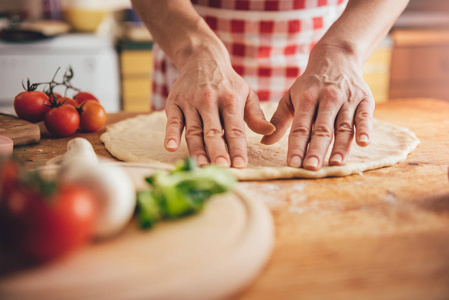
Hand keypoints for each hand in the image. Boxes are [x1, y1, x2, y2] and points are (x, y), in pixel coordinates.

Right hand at [163, 45, 274, 167]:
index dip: (237, 148)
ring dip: (197, 149)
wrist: (202, 58)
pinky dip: (171, 134)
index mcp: (230, 100)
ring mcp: (190, 102)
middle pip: (213, 131)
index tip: (240, 165)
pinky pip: (173, 121)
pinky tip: (170, 148)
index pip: (235, 129)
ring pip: (194, 130)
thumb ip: (256, 115)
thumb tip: (271, 132)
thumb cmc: (227, 83)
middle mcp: (209, 101)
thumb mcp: (246, 94)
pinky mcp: (174, 103)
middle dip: (218, 151)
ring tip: (202, 166)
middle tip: (222, 168)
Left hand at [261, 45, 374, 169]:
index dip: (297, 146)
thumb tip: (264, 142)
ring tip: (336, 164)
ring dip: (340, 146)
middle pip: (322, 129)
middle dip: (317, 150)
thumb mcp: (291, 97)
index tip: (293, 164)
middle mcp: (327, 99)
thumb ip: (279, 120)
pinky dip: (365, 129)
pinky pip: (365, 116)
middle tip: (311, 168)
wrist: (337, 57)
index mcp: (307, 99)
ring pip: (344, 126)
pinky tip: (363, 143)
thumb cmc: (310, 85)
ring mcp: (347, 99)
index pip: (301, 127)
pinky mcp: (365, 99)